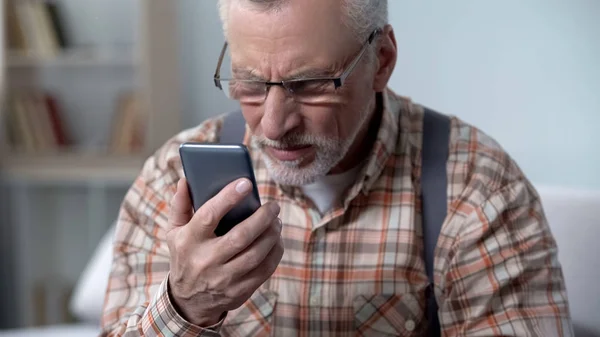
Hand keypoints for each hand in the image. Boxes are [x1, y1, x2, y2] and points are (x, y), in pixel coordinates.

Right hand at [166, 178, 283, 326]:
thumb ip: (180, 205)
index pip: (209, 215)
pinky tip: (276, 239)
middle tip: (273, 205)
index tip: (246, 183)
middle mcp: (206, 261)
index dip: (228, 197)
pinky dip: (275, 252)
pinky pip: (264, 270)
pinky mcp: (239, 291)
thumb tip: (186, 180)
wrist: (188, 301)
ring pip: (256, 254)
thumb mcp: (174, 232)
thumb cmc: (185, 255)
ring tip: (276, 221)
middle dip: (262, 217)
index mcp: (189, 241)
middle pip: (241, 236)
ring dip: (272, 234)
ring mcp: (223, 279)